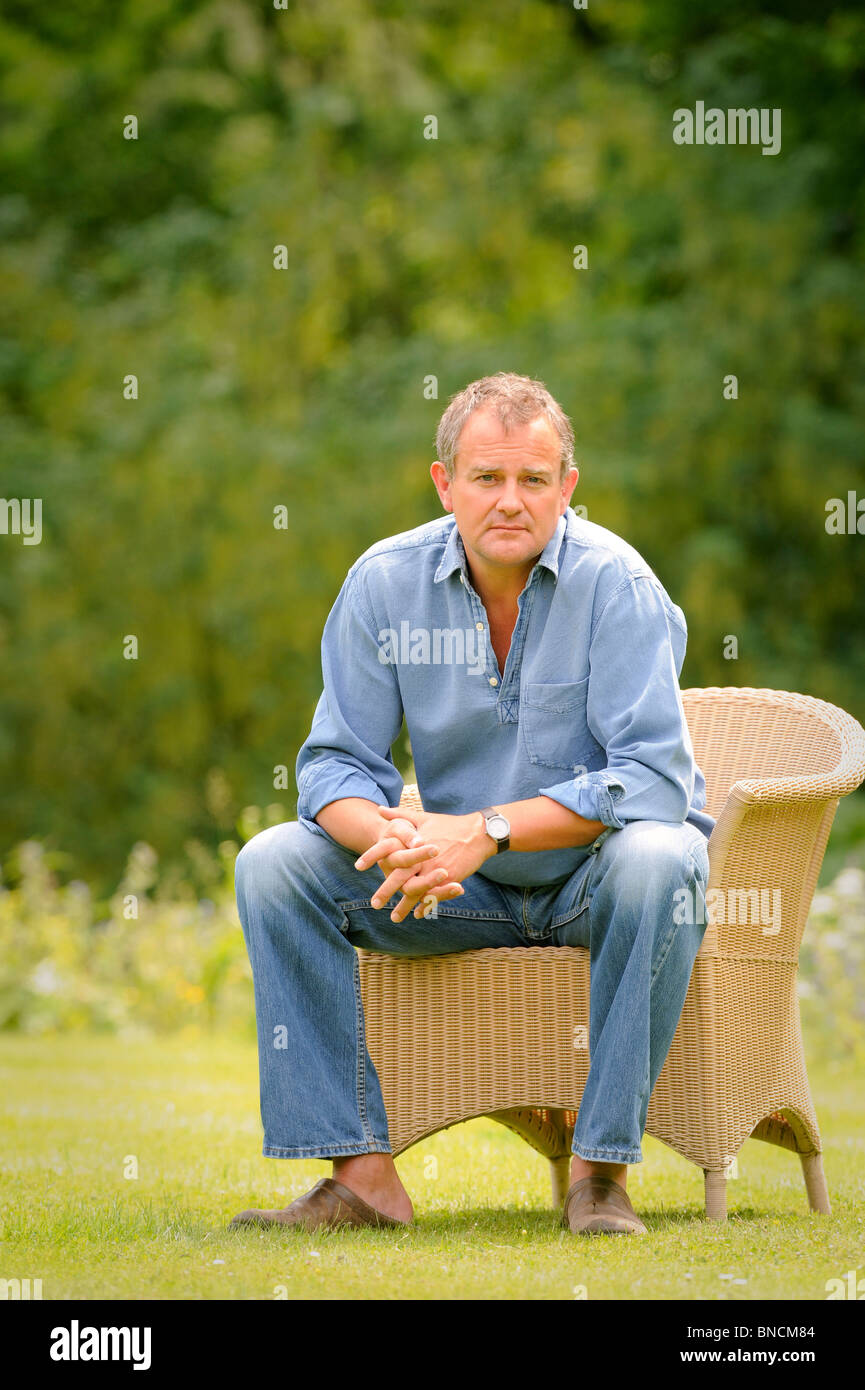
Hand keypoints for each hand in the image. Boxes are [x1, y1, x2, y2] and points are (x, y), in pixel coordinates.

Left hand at [369, 805, 493, 921]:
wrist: (477, 833)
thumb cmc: (449, 825)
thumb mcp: (423, 817)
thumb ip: (399, 815)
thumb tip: (379, 809)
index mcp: (414, 842)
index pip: (388, 850)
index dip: (372, 857)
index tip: (358, 866)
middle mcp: (422, 857)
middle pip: (399, 877)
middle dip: (386, 891)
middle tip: (374, 904)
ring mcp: (435, 870)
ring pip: (416, 891)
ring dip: (405, 906)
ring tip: (395, 917)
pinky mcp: (449, 879)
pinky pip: (434, 896)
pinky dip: (425, 906)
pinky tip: (418, 914)